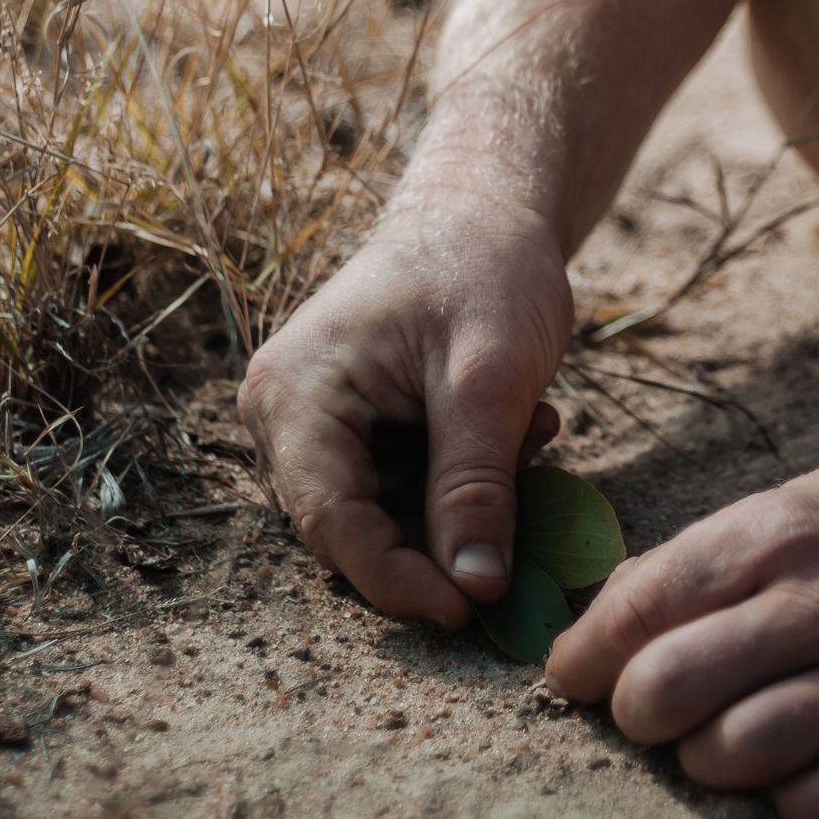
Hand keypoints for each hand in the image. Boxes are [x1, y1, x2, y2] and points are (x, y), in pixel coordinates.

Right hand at [239, 193, 572, 626]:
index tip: (472, 611)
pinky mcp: (359, 426)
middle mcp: (287, 415)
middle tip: (526, 512)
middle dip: (442, 538)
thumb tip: (478, 588)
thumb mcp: (490, 380)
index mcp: (297, 397)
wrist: (487, 208)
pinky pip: (405, 487)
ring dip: (465, 503)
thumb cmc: (484, 270)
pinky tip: (517, 428)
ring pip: (388, 514)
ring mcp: (318, 421)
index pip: (331, 526)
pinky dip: (465, 480)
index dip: (399, 581)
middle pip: (354, 529)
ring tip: (531, 433)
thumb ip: (476, 485)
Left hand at [545, 446, 818, 818]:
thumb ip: (705, 561)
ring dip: (713, 763)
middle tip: (653, 723)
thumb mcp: (797, 505)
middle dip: (639, 720)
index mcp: (777, 537)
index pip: (640, 607)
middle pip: (675, 686)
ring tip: (722, 750)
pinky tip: (798, 788)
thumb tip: (602, 622)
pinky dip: (808, 803)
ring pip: (751, 746)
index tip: (576, 683)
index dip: (586, 658)